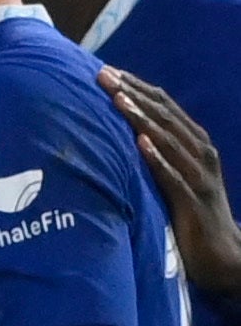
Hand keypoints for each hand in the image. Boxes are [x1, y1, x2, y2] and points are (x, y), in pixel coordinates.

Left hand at [102, 66, 240, 295]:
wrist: (223, 255)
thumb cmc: (190, 212)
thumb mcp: (173, 175)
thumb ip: (156, 153)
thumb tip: (120, 131)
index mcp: (196, 144)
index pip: (164, 106)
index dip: (137, 87)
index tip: (107, 71)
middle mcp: (201, 154)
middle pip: (165, 116)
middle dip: (133, 93)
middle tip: (103, 75)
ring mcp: (200, 177)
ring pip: (169, 140)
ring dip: (142, 118)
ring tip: (118, 99)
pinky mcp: (194, 202)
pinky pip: (174, 177)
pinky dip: (158, 159)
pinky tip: (141, 144)